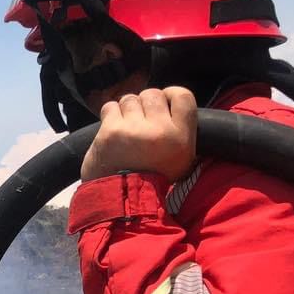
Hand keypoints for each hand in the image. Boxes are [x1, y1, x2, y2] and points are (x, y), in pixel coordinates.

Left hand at [81, 86, 197, 182]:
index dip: (170, 94)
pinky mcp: (111, 131)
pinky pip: (110, 107)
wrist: (122, 200)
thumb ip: (180, 132)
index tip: (163, 103)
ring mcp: (134, 129)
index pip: (183, 95)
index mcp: (182, 137)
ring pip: (130, 99)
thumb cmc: (150, 179)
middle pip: (153, 94)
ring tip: (126, 129)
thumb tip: (169, 104)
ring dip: (126, 110)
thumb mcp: (180, 160)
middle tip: (139, 122)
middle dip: (144, 105)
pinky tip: (112, 130)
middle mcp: (160, 130)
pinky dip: (110, 115)